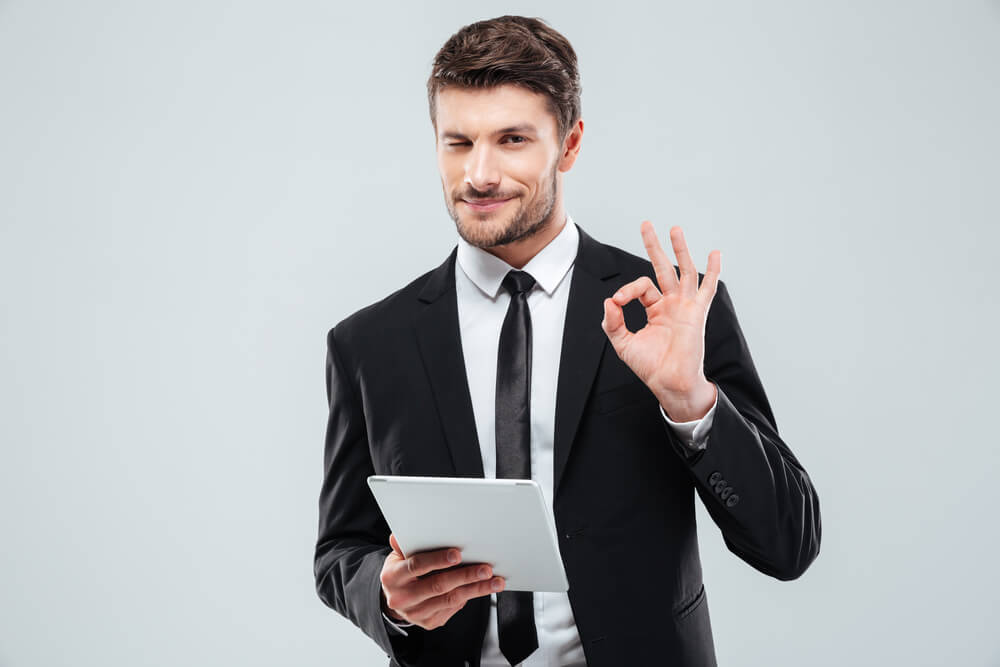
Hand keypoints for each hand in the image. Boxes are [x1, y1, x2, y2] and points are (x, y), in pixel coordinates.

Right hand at [379, 533, 505, 630]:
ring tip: (494, 581)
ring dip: (476, 589)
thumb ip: (404, 545)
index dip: (437, 560)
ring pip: (450, 600)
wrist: (394, 598)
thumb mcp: (398, 556)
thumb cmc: (401, 570)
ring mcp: (416, 613)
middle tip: (485, 569)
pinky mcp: (429, 622)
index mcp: (393, 577)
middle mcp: (403, 598)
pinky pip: (453, 609)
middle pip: (438, 585)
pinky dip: (470, 597)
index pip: (417, 566)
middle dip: (465, 576)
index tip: (458, 554)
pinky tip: (483, 588)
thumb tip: (401, 534)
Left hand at [601, 222, 720, 421]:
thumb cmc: (650, 366)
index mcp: (655, 309)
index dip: (626, 290)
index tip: (617, 302)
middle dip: (654, 246)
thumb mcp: (622, 343)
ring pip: (683, 271)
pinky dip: (712, 271)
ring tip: (674, 228)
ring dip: (679, 249)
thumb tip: (609, 300)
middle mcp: (671, 304)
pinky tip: (714, 254)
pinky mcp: (696, 313)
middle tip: (646, 225)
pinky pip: (707, 289)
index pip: (641, 286)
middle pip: (663, 268)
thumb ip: (612, 322)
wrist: (669, 382)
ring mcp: (685, 306)